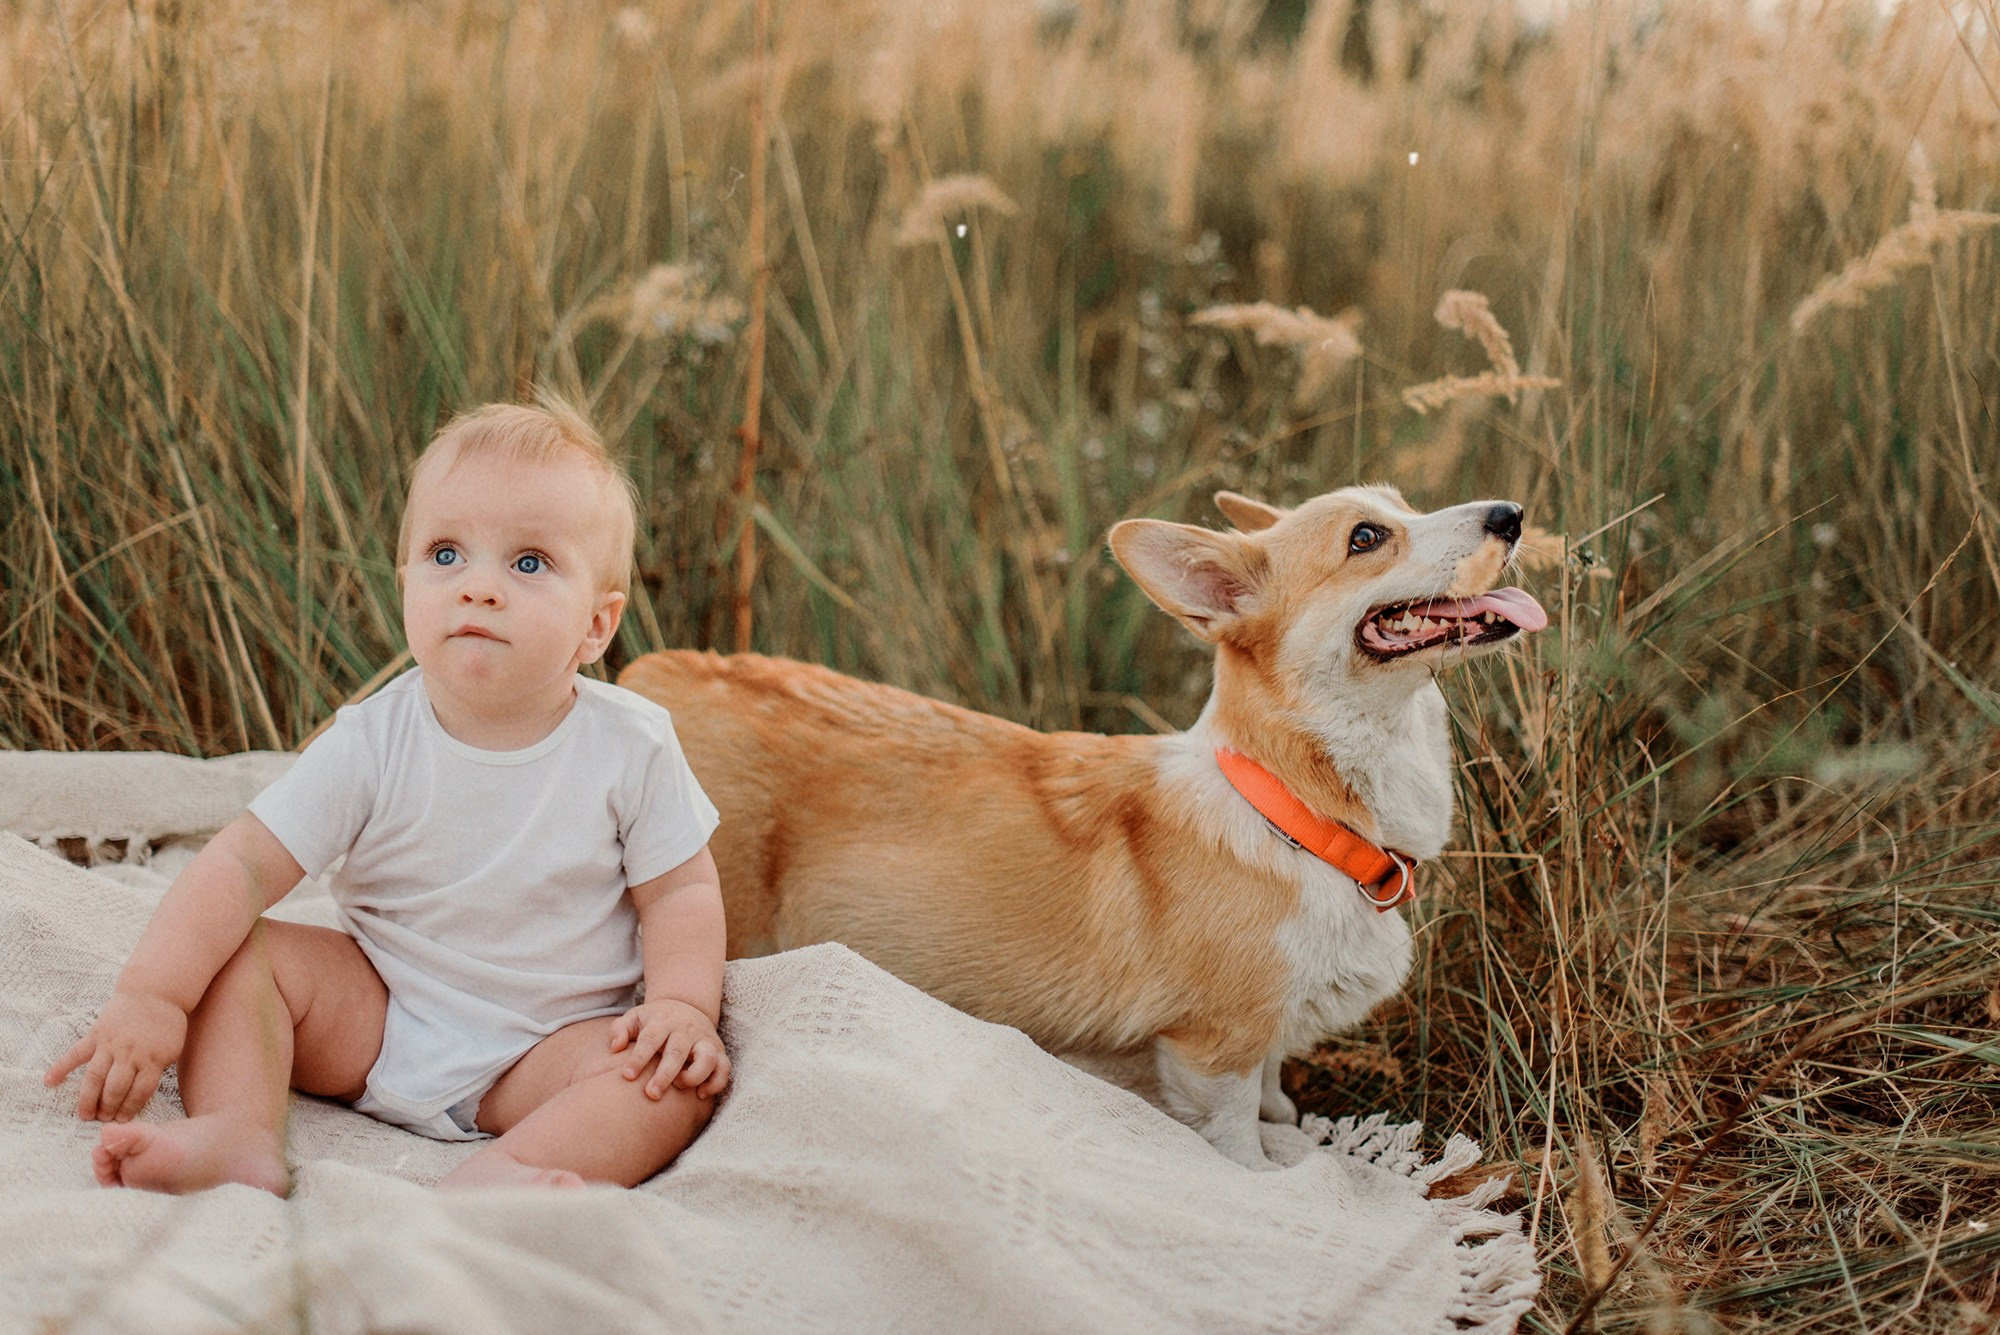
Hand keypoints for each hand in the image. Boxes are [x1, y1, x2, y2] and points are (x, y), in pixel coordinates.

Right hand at [44, 990, 188, 1121]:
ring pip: (95, 1077)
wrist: (155, 991)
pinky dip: (61, 1067)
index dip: (130, 1109)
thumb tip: (142, 1094)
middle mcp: (130, 1054)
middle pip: (115, 1088)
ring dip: (88, 1098)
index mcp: (152, 1059)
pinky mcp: (97, 1034)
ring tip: (84, 1114)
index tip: (123, 1120)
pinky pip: (76, 1053)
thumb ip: (157, 1070)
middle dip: (108, 1107)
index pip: (140, 1092)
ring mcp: (111, 1044)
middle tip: (103, 1119)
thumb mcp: (172, 1048)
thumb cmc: (166, 1023)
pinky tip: (49, 1082)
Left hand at [607, 999, 729, 1099]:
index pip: (650, 1039)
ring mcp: (704, 1040)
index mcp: (662, 1022)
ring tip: (678, 1087)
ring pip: (707, 1058)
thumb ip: (620, 1030)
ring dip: (694, 1076)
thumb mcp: (635, 1017)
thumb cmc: (654, 1021)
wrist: (686, 1007)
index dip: (639, 1057)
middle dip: (665, 1074)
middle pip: (677, 1051)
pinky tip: (701, 1095)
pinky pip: (724, 1068)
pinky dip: (716, 1083)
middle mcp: (686, 1031)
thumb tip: (615, 1047)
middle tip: (651, 1094)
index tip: (627, 1076)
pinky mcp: (718, 1051)